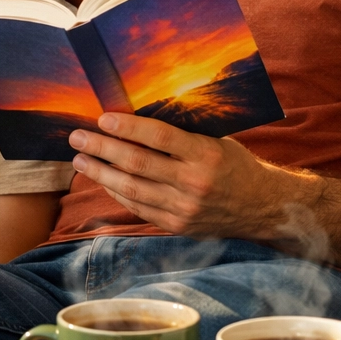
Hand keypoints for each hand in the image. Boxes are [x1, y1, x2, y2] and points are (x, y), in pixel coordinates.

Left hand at [68, 113, 315, 240]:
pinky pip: (138, 207)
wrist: (263, 207)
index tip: (102, 118)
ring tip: (79, 160)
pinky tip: (101, 179)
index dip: (127, 127)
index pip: (159, 137)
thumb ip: (182, 132)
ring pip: (132, 189)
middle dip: (102, 149)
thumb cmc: (234, 164)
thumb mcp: (216, 139)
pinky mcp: (177, 225)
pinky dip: (116, 192)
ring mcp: (184, 208)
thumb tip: (136, 114)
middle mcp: (194, 183)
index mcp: (206, 154)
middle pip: (137, 163)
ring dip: (100, 173)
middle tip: (77, 137)